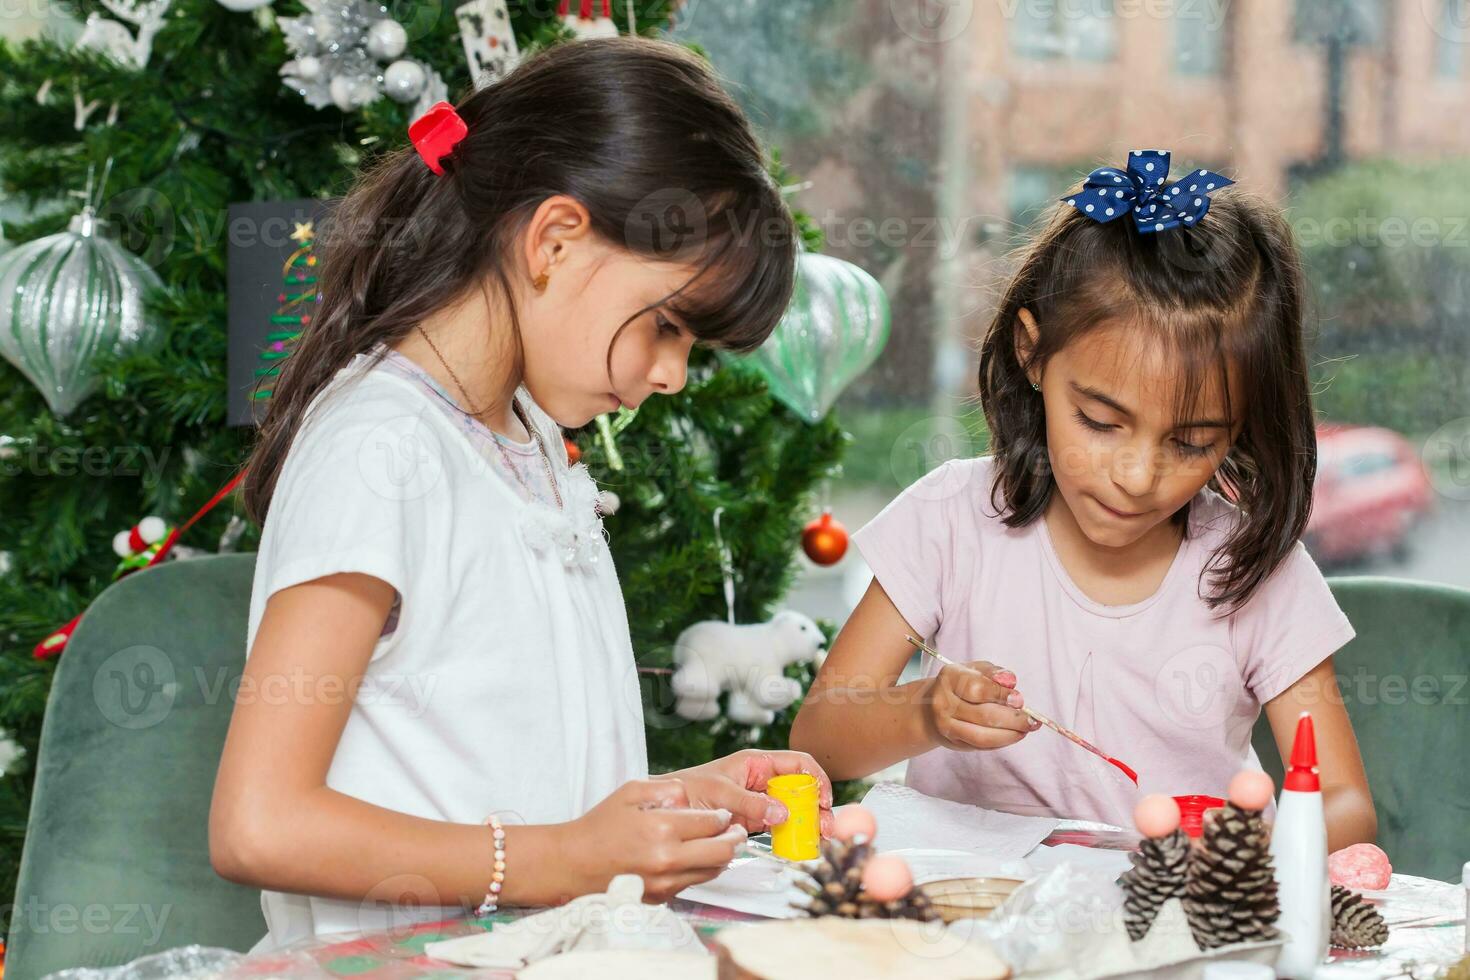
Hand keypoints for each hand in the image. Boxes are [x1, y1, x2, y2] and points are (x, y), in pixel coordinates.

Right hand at [564, 779, 746, 903]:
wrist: (574, 863)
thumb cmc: (600, 825)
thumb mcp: (630, 791)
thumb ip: (666, 788)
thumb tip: (692, 796)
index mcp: (661, 828)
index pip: (712, 823)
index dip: (724, 818)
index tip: (724, 815)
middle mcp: (667, 858)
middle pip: (723, 852)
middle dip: (735, 839)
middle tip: (737, 831)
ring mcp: (665, 882)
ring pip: (713, 871)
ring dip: (723, 857)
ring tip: (720, 844)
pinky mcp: (661, 897)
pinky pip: (694, 883)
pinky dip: (702, 870)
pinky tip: (696, 858)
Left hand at [661, 749, 835, 836]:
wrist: (665, 811)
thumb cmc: (687, 790)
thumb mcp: (720, 792)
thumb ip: (750, 802)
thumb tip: (781, 812)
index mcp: (756, 762)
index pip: (798, 763)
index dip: (815, 778)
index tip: (823, 798)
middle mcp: (761, 780)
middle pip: (800, 788)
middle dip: (816, 805)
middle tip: (825, 826)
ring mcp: (758, 801)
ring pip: (793, 808)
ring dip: (807, 822)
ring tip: (817, 838)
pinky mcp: (753, 821)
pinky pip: (779, 825)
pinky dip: (791, 834)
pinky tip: (798, 844)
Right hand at [921, 660, 1038, 750]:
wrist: (932, 708)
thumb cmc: (961, 684)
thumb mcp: (975, 670)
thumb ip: (993, 673)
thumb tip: (1010, 681)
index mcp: (949, 678)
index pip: (977, 689)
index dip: (1001, 695)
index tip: (1019, 699)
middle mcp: (943, 703)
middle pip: (983, 715)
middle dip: (1013, 719)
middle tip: (1031, 720)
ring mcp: (946, 726)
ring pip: (982, 736)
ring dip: (1010, 735)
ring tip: (1026, 729)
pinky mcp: (954, 742)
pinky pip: (981, 746)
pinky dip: (1001, 742)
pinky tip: (1014, 735)